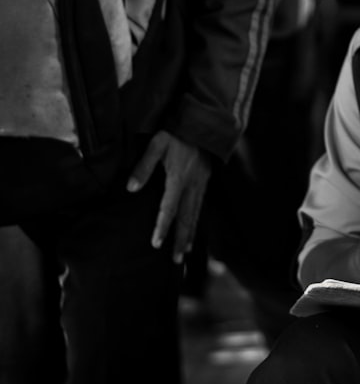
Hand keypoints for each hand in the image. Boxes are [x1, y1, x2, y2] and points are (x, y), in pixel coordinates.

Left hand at [127, 131, 212, 263]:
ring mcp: (201, 184)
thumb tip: (131, 189)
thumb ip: (144, 167)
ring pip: (195, 214)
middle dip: (180, 240)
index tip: (157, 244)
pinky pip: (201, 206)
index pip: (169, 208)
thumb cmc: (177, 133)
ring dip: (190, 234)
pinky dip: (196, 221)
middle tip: (176, 260)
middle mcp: (192, 185)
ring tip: (185, 252)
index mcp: (178, 178)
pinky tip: (192, 229)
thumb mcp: (157, 144)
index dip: (162, 227)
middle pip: (186, 218)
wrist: (204, 123)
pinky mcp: (205, 181)